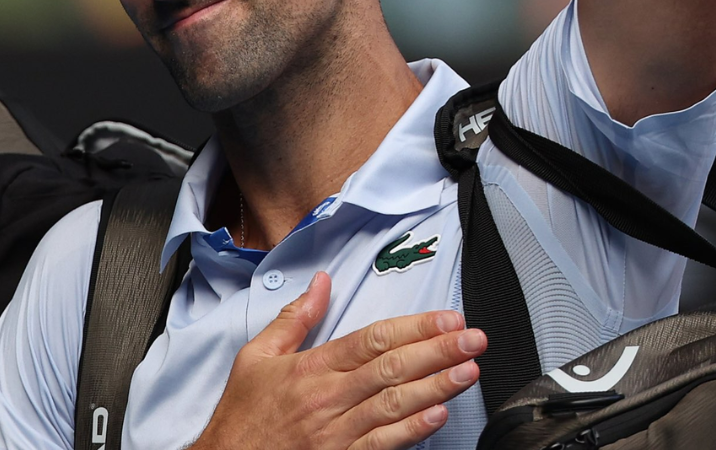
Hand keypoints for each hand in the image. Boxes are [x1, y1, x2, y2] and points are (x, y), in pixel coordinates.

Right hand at [191, 272, 486, 449]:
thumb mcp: (257, 356)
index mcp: (311, 368)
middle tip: (473, 338)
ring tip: (469, 371)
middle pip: (392, 368)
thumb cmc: (242, 417)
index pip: (373, 339)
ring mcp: (336, 433)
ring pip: (394, 405)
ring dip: (436, 387)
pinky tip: (438, 417)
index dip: (415, 327)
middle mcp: (328, 398)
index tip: (447, 318)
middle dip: (438, 350)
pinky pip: (381, 445)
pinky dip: (412, 432)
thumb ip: (295, 318)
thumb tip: (320, 282)